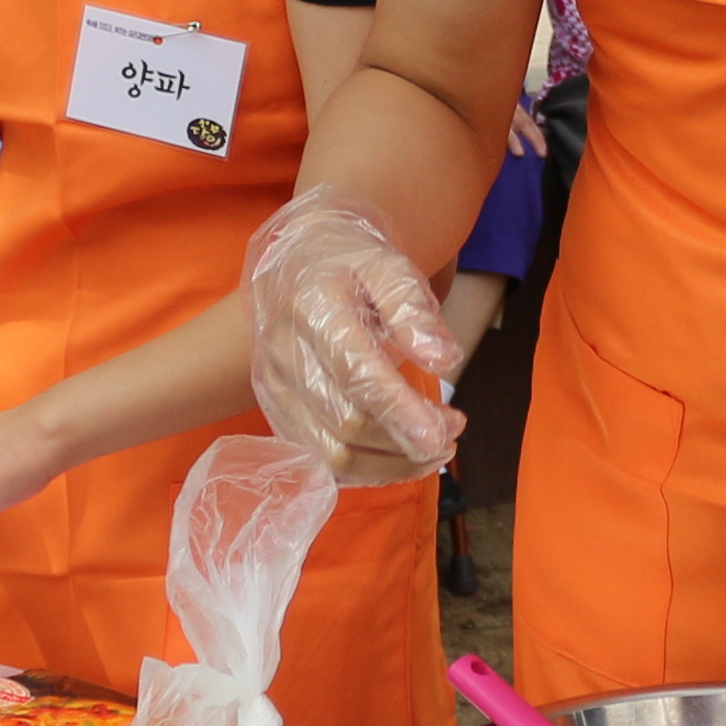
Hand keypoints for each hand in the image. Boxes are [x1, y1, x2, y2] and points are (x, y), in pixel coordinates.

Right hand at [242, 194, 462, 480]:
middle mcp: (284, 351)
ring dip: (389, 464)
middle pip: (345, 424)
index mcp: (314, 308)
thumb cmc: (350, 262)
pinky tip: (397, 454)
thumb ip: (414, 310)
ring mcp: (274, 385)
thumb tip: (445, 361)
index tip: (445, 435)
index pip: (357, 375)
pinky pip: (317, 459)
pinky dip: (364, 468)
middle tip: (452, 432)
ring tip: (433, 448)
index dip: (402, 412)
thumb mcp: (389, 265)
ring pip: (330, 453)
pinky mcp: (274, 409)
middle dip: (405, 441)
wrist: (296, 258)